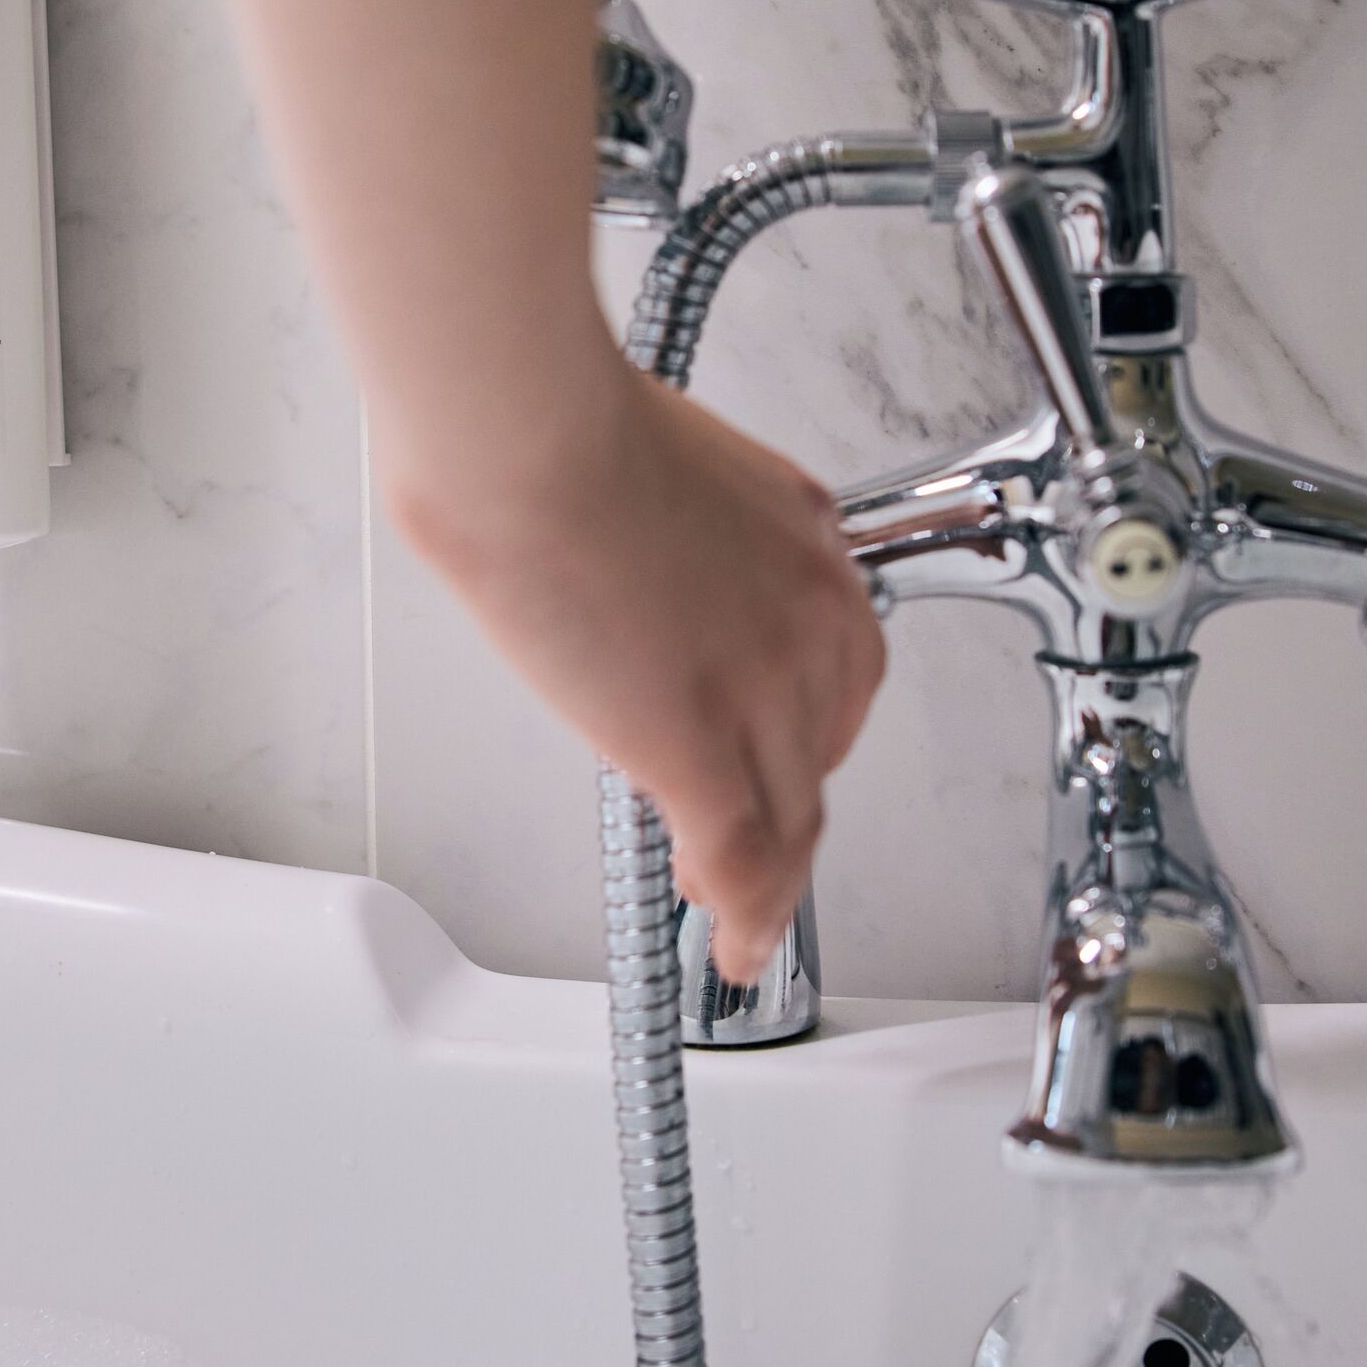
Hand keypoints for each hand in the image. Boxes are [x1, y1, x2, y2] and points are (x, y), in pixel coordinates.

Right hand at [392, 370, 883, 979]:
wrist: (526, 434)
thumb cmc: (552, 423)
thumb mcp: (661, 469)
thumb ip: (677, 538)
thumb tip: (637, 579)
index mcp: (804, 537)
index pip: (839, 664)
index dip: (805, 728)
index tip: (773, 752)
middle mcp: (808, 612)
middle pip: (822, 745)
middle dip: (785, 799)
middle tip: (744, 834)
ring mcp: (763, 683)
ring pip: (792, 813)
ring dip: (769, 874)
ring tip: (740, 916)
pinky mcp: (700, 742)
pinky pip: (747, 854)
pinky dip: (749, 914)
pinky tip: (737, 943)